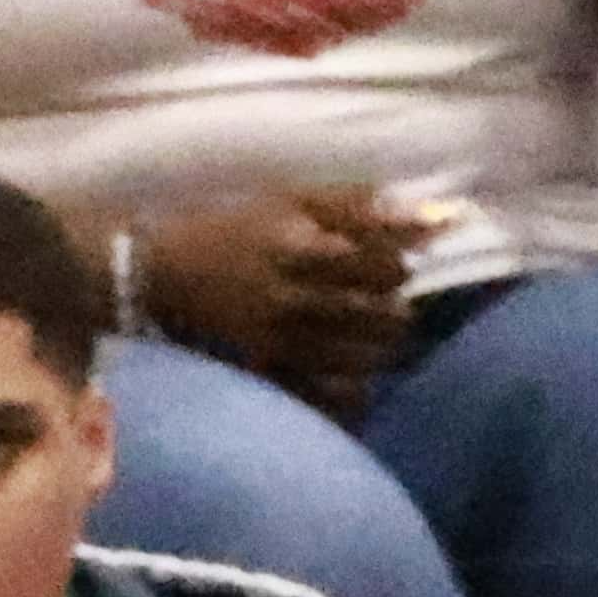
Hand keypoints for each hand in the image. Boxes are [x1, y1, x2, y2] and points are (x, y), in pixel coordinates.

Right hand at [127, 189, 416, 407]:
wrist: (158, 274)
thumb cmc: (236, 229)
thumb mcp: (293, 201)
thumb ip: (364, 208)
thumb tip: (439, 219)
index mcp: (299, 249)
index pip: (386, 267)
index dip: (396, 267)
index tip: (383, 265)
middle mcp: (291, 299)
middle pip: (384, 314)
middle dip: (393, 307)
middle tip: (379, 301)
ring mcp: (280, 343)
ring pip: (370, 357)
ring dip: (380, 344)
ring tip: (364, 330)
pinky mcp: (268, 374)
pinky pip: (337, 395)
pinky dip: (357, 385)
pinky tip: (348, 365)